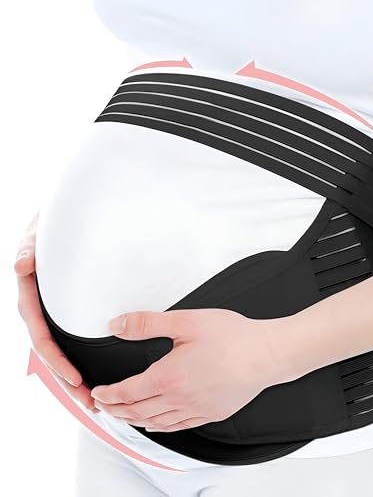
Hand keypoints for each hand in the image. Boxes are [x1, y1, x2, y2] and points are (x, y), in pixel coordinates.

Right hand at [15, 211, 97, 412]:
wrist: (60, 226)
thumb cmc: (49, 231)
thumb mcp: (36, 235)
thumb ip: (28, 249)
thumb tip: (21, 265)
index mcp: (32, 300)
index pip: (42, 338)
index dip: (57, 361)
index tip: (76, 378)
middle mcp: (41, 313)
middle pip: (52, 356)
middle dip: (68, 382)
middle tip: (91, 404)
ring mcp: (53, 316)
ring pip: (62, 354)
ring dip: (74, 380)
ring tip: (95, 402)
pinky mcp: (66, 314)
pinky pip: (71, 342)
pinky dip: (82, 361)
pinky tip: (95, 375)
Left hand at [90, 308, 289, 431]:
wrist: (267, 354)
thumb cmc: (232, 337)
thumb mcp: (186, 321)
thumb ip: (148, 323)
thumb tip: (118, 325)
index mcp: (169, 377)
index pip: (127, 392)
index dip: (108, 394)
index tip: (98, 394)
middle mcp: (180, 399)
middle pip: (137, 411)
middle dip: (116, 411)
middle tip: (104, 408)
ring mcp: (197, 409)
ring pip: (156, 422)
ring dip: (134, 421)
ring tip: (124, 417)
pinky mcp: (212, 413)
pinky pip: (178, 427)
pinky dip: (160, 427)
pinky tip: (157, 424)